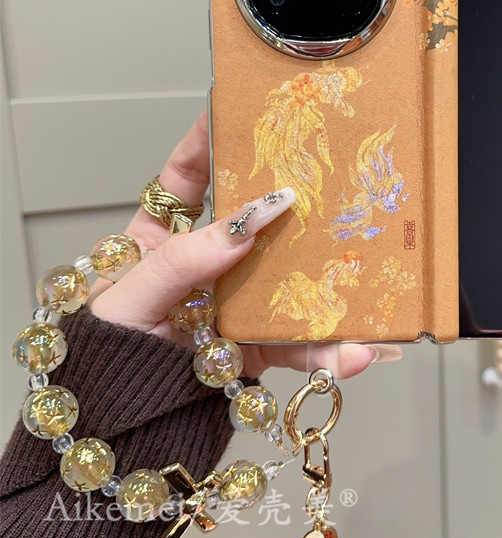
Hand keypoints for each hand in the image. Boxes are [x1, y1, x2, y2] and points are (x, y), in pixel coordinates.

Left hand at [89, 112, 400, 377]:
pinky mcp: (255, 347)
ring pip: (286, 280)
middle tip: (322, 174)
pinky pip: (296, 343)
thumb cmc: (105, 356)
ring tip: (361, 276)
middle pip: (252, 220)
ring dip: (326, 281)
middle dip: (288, 199)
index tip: (240, 108)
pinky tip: (352, 351)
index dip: (210, 141)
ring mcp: (234, 305)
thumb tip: (246, 223)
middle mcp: (204, 266)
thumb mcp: (130, 299)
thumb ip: (185, 260)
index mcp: (158, 241)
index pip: (185, 179)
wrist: (114, 429)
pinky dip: (326, 350)